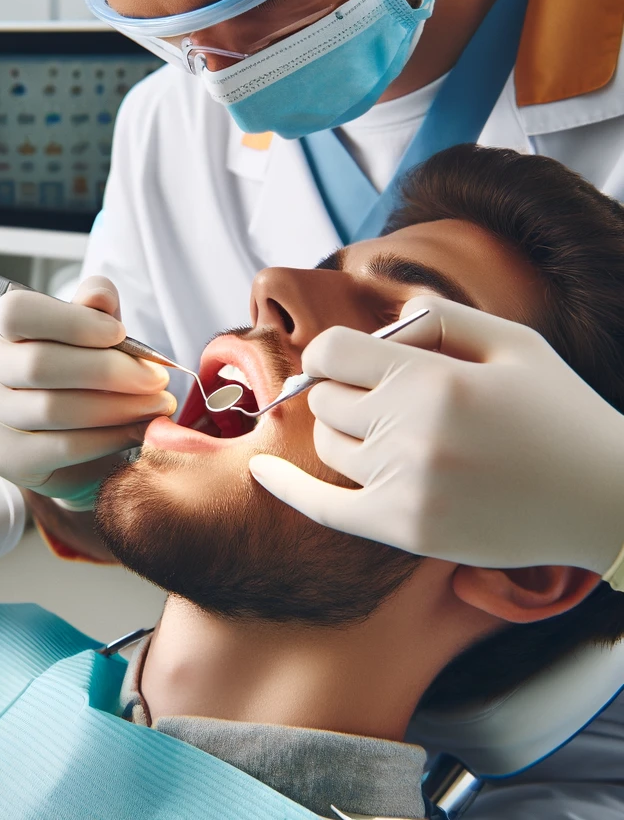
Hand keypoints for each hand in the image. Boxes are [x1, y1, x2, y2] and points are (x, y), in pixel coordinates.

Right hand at [0, 275, 175, 503]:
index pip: (18, 313)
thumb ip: (97, 307)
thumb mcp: (95, 330)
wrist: (76, 431)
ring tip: (156, 404)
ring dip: (116, 407)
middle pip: (39, 364)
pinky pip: (61, 448)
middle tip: (156, 378)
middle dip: (109, 371)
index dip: (72, 322)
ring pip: (52, 409)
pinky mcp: (6, 457)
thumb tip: (99, 295)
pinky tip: (136, 431)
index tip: (119, 334)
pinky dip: (107, 439)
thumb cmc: (83, 370)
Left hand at [249, 295, 623, 574]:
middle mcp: (411, 434)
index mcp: (434, 381)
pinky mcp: (406, 531)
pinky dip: (287, 489)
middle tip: (389, 397)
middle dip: (345, 391)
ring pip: (328, 445)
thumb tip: (384, 320)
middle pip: (324, 399)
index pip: (330, 353)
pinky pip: (324, 509)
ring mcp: (405, 488)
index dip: (334, 351)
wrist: (607, 500)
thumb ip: (440, 319)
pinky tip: (261, 472)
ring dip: (346, 433)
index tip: (349, 358)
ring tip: (394, 433)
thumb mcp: (514, 343)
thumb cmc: (558, 412)